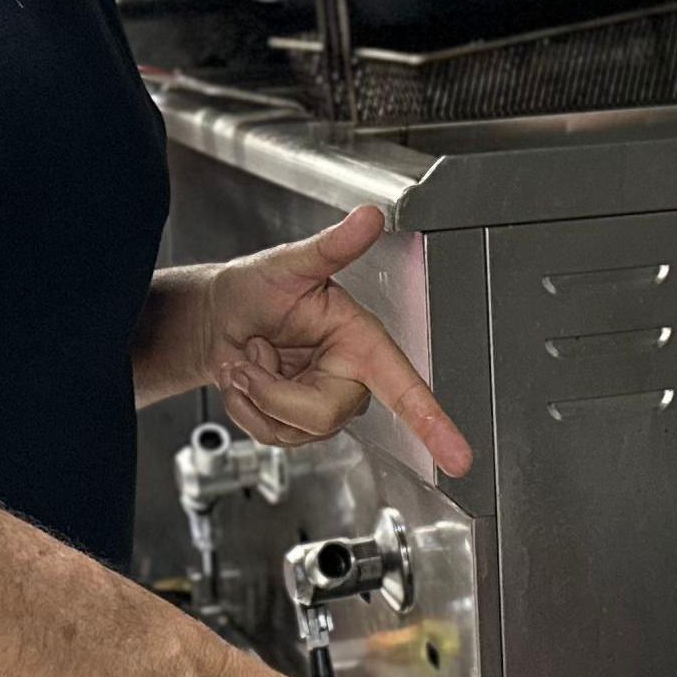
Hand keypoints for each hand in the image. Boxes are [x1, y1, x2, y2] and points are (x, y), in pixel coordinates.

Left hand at [194, 207, 476, 475]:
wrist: (217, 318)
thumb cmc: (255, 288)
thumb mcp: (291, 264)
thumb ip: (332, 246)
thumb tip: (368, 218)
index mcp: (362, 341)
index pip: (406, 387)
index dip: (435, 423)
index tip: (460, 458)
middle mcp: (350, 377)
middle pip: (324, 416)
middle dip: (275, 389)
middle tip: (256, 350)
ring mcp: (323, 404)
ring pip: (295, 431)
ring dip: (256, 395)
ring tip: (252, 357)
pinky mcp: (296, 424)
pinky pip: (274, 438)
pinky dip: (246, 410)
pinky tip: (246, 380)